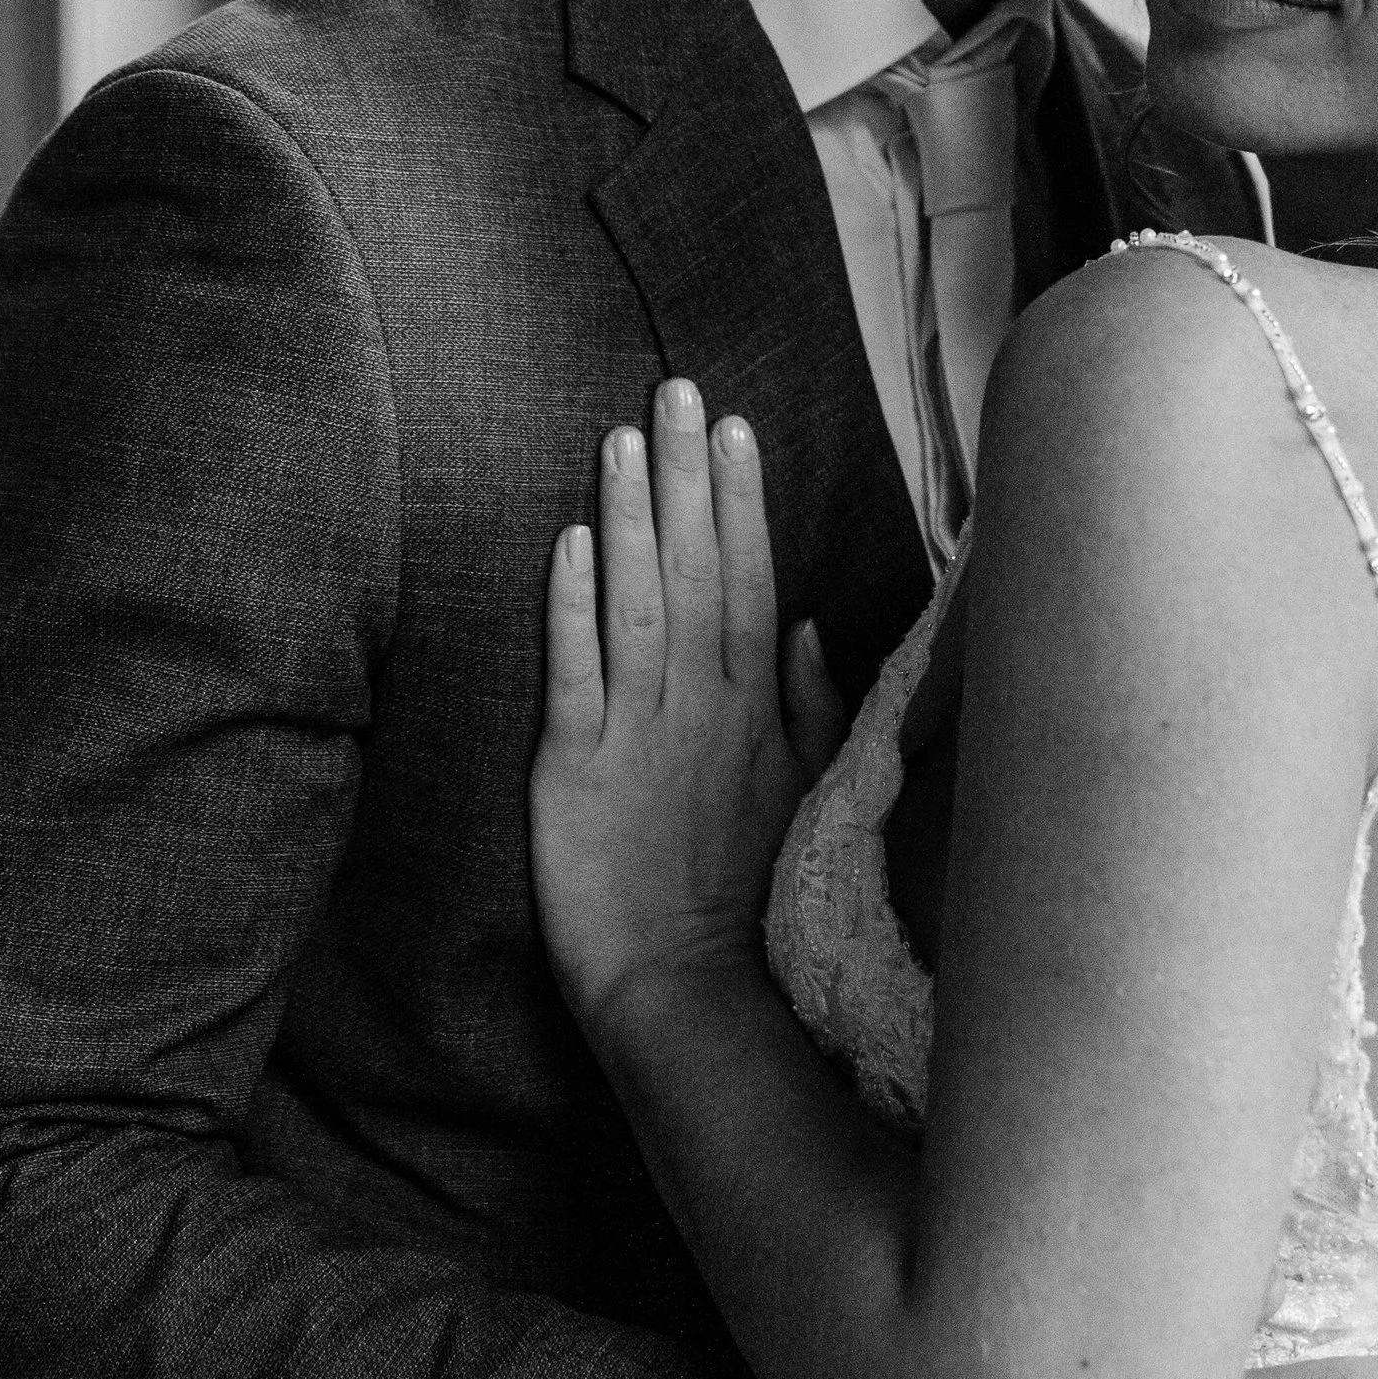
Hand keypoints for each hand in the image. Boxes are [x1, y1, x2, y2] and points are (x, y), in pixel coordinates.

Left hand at [531, 389, 846, 1043]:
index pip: (748, 582)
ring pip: (637, 603)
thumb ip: (808, 710)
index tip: (736, 426)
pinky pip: (576, 674)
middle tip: (678, 388)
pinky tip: (569, 543)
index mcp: (753, 711)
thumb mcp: (804, 798)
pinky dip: (573, 607)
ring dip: (630, 517)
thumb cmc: (748, 901)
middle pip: (697, 570)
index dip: (741, 501)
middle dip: (689, 477)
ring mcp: (638, 734)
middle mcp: (700, 707)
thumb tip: (807, 628)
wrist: (688, 990)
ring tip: (623, 435)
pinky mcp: (576, 770)